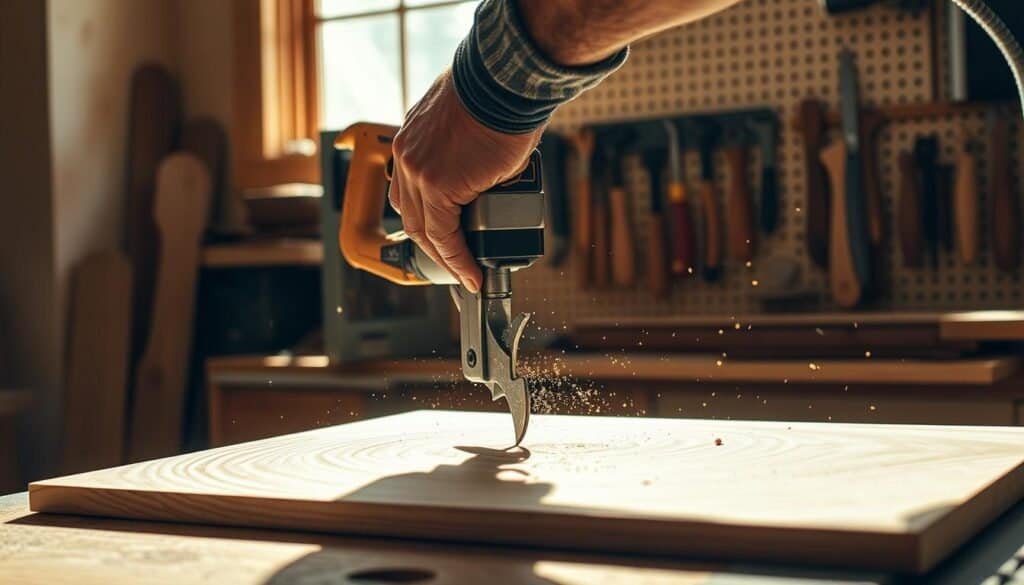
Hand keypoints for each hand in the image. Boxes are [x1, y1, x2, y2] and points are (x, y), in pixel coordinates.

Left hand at [389, 69, 542, 292]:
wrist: (504, 81)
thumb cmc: (499, 93)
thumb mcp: (471, 123)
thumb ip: (465, 153)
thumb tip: (486, 179)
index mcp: (413, 138)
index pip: (410, 189)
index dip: (426, 218)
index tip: (442, 238)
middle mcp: (407, 155)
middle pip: (412, 214)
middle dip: (433, 245)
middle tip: (453, 264)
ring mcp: (418, 171)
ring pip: (426, 230)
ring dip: (447, 257)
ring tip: (466, 274)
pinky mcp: (437, 186)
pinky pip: (445, 235)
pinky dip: (459, 258)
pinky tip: (471, 273)